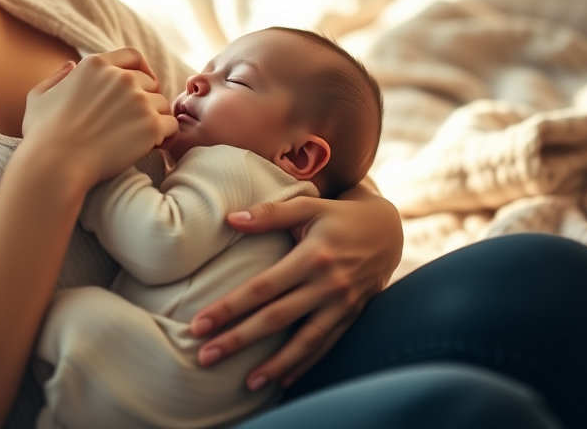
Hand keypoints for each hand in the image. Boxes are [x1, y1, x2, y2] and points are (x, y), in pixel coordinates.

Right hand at [22, 49, 177, 186]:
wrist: (54, 165)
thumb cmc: (42, 136)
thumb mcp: (39, 97)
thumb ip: (56, 78)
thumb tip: (70, 65)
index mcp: (95, 65)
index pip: (132, 56)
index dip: (142, 70)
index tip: (144, 86)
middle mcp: (120, 77)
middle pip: (150, 83)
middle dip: (147, 101)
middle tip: (138, 123)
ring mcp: (138, 100)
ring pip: (162, 105)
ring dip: (156, 119)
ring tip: (144, 138)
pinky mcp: (150, 125)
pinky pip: (171, 126)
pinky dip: (166, 137)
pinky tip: (155, 147)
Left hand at [189, 187, 402, 390]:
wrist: (387, 231)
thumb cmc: (337, 215)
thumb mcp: (307, 205)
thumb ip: (270, 214)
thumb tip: (231, 219)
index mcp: (311, 256)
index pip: (262, 287)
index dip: (229, 307)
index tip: (199, 323)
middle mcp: (327, 284)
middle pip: (276, 318)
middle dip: (238, 340)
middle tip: (205, 356)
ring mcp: (342, 304)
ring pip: (304, 341)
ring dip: (274, 364)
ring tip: (246, 382)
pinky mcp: (351, 316)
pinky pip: (326, 345)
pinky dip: (306, 364)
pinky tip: (284, 380)